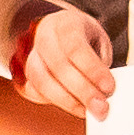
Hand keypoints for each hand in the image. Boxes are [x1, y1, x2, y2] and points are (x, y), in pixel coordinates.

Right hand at [19, 5, 120, 119]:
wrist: (57, 30)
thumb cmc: (83, 38)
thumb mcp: (98, 40)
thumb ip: (101, 62)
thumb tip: (104, 91)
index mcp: (66, 24)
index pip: (76, 48)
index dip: (92, 71)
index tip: (109, 88)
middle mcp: (44, 37)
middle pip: (59, 66)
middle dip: (82, 91)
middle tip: (101, 108)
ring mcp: (31, 55)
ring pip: (41, 81)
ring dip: (66, 101)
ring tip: (87, 111)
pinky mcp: (24, 73)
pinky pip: (32, 90)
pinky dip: (51, 101)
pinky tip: (72, 106)